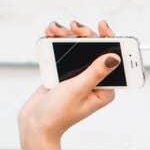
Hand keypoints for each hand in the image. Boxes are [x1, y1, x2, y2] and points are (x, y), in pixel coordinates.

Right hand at [19, 18, 118, 146]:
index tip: (102, 26)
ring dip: (67, 36)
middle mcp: (95, 81)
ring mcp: (79, 76)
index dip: (109, 39)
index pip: (111, 59)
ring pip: (78, 48)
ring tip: (56, 29)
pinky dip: (58, 41)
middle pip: (94, 49)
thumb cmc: (58, 113)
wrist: (34, 124)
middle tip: (74, 27)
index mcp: (105, 88)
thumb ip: (95, 72)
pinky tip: (51, 32)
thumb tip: (115, 57)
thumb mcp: (78, 89)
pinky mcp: (65, 73)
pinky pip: (65, 53)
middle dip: (84, 35)